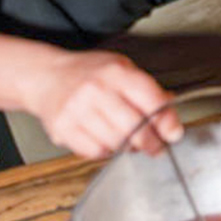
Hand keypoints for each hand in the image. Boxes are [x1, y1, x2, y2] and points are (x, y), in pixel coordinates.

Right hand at [26, 51, 180, 158]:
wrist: (46, 77)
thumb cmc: (88, 73)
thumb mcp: (122, 68)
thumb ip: (147, 89)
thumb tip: (170, 112)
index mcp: (115, 72)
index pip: (150, 101)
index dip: (166, 121)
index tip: (173, 133)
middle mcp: (95, 90)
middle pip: (135, 127)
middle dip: (152, 142)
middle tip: (157, 146)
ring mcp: (77, 111)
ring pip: (116, 142)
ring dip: (129, 147)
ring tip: (131, 141)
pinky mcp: (63, 129)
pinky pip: (96, 151)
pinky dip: (106, 151)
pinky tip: (107, 140)